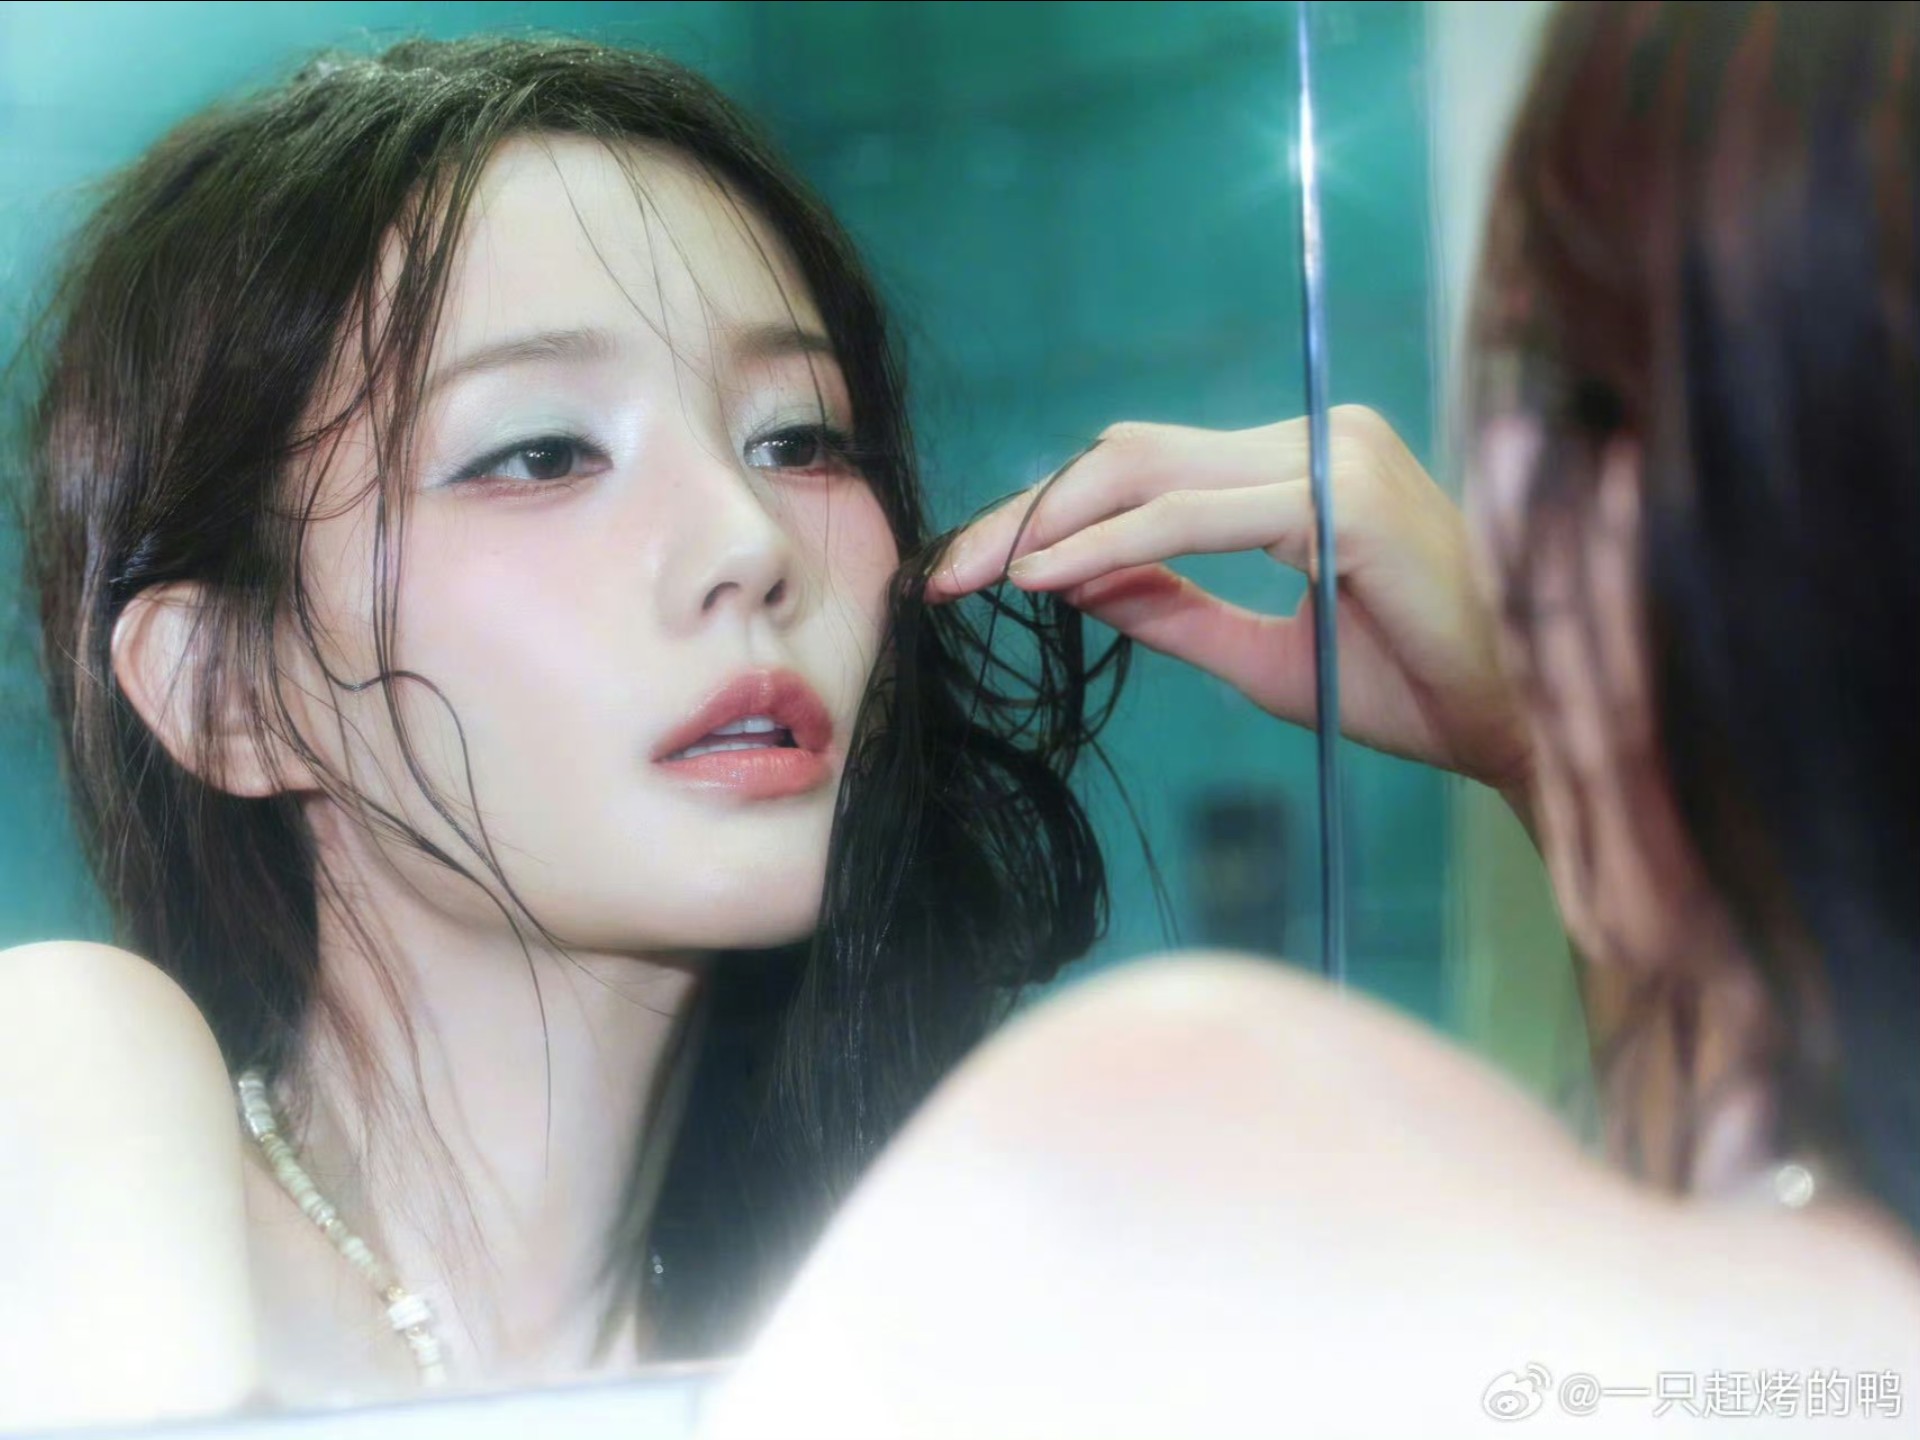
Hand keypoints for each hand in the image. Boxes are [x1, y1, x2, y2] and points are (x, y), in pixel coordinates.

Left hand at [928, 407, 1532, 807]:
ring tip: (976, 575)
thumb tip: (1069, 581)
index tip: (976, 570)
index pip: (1148, 472)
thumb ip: (1171, 609)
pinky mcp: (1340, 495)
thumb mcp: (1262, 653)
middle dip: (1028, 512)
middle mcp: (1318, 439)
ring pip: (1148, 471)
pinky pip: (1191, 516)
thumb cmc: (1412, 691)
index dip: (1052, 516)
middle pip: (1130, 455)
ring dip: (1049, 524)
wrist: (1519, 729)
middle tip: (945, 573)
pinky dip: (1109, 545)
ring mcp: (1333, 455)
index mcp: (1302, 469)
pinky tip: (1047, 579)